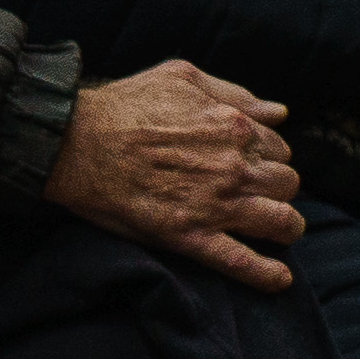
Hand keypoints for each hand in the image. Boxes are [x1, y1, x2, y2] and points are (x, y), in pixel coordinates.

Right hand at [45, 61, 303, 288]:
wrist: (73, 143)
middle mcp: (235, 167)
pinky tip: (280, 280)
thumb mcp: (183, 78)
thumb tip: (279, 112)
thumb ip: (236, 94)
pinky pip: (238, 260)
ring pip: (279, 220)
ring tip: (278, 231)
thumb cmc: (123, 106)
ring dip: (285, 226)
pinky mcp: (187, 235)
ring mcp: (214, 204)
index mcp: (236, 127)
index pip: (278, 148)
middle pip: (286, 183)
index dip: (267, 158)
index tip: (251, 165)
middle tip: (256, 194)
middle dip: (276, 188)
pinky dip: (264, 274)